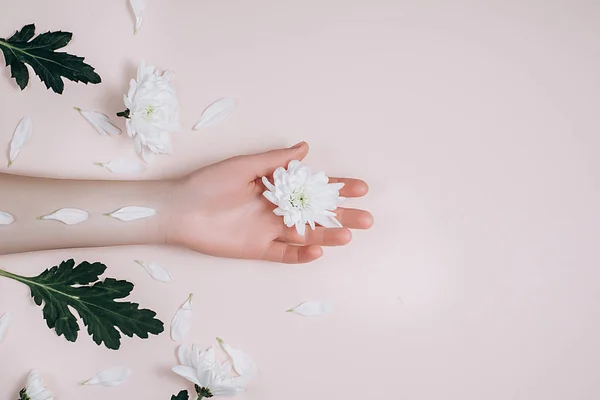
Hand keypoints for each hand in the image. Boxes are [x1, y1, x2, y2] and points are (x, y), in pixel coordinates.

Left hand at [166, 142, 372, 262]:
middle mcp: (277, 210)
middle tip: (367, 218)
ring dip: (328, 236)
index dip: (336, 188)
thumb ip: (275, 161)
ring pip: (305, 235)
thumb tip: (305, 148)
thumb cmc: (209, 183)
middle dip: (342, 215)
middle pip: (316, 214)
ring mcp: (268, 231)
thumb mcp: (243, 165)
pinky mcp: (257, 249)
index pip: (313, 188)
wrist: (179, 208)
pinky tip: (317, 250)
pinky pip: (284, 255)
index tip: (360, 188)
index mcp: (276, 188)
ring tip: (349, 235)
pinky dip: (301, 255)